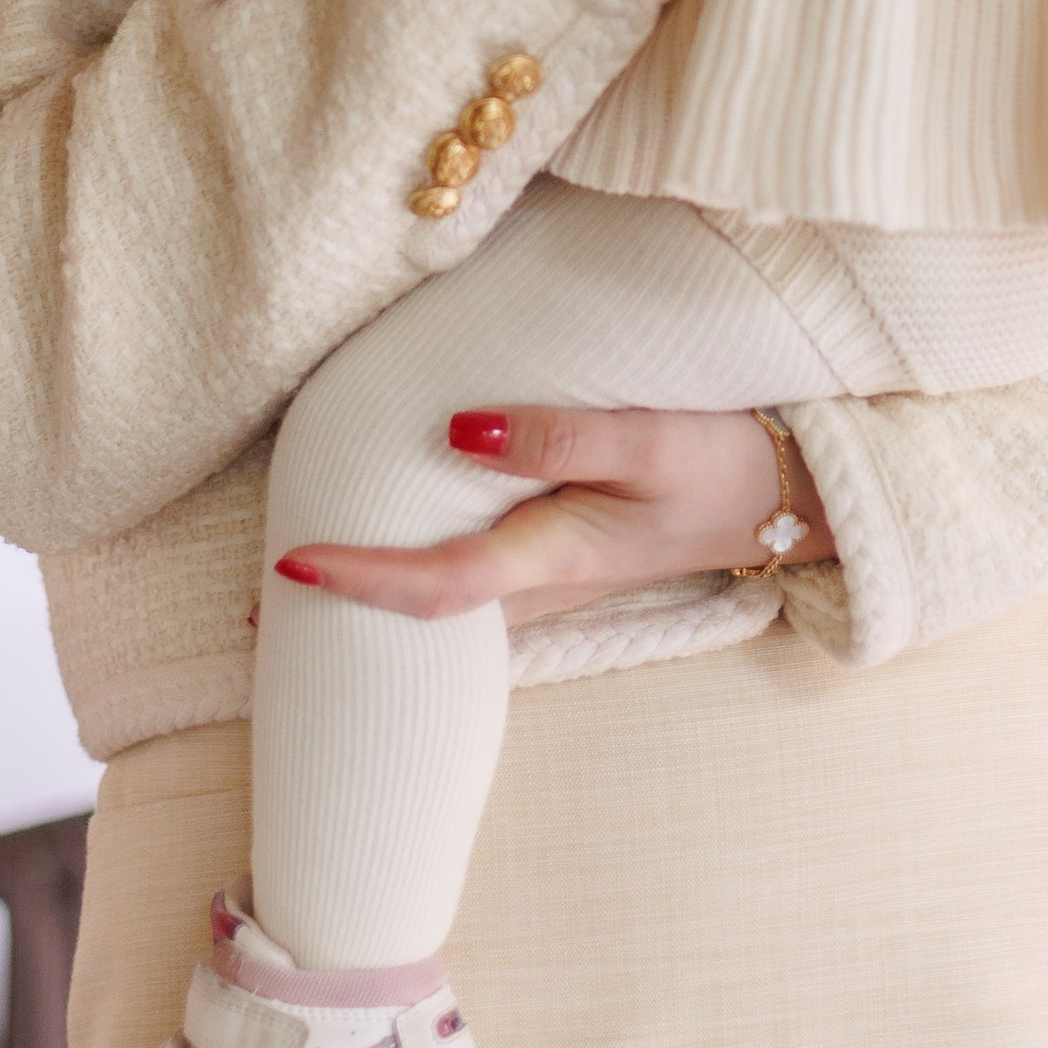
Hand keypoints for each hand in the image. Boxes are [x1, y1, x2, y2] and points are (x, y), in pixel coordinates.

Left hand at [273, 404, 830, 625]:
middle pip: (422, 613)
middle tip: (247, 611)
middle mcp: (543, 576)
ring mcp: (554, 572)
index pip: (436, 584)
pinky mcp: (566, 549)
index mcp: (554, 555)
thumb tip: (459, 430)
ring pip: (444, 601)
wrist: (800, 497)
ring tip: (292, 590)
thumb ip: (559, 435)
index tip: (286, 565)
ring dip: (373, 601)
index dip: (359, 580)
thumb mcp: (653, 439)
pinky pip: (474, 576)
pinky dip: (418, 574)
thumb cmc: (727, 462)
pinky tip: (392, 552)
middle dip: (339, 617)